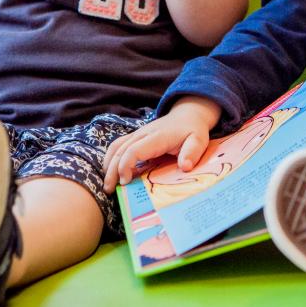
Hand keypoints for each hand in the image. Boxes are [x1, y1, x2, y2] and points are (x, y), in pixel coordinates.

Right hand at [101, 97, 222, 192]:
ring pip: (115, 147)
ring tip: (107, 184)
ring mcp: (137, 134)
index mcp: (157, 137)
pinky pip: (117, 146)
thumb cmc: (193, 130)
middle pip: (120, 151)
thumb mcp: (198, 140)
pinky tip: (110, 173)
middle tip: (108, 190)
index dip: (126, 166)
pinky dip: (111, 159)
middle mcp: (143, 134)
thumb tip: (185, 167)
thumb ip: (192, 152)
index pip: (134, 150)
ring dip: (108, 165)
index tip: (125, 182)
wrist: (187, 115)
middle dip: (111, 171)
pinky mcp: (135, 137)